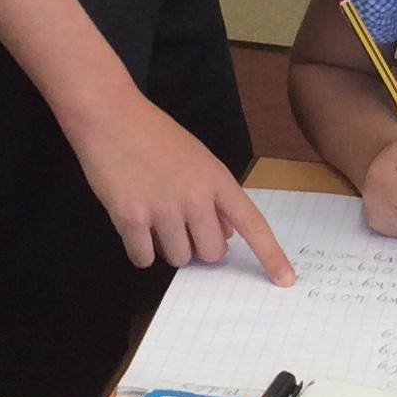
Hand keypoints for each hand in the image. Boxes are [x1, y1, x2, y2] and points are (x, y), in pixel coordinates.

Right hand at [67, 92, 296, 284]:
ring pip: (178, 259)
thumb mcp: (197, 158)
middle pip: (211, 254)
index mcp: (217, 179)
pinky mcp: (131, 219)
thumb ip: (214, 195)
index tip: (286, 280)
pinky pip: (144, 259)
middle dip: (197, 247)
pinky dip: (140, 251)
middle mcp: (195, 197)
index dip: (271, 255)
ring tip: (152, 215)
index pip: (253, 223)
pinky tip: (133, 223)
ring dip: (166, 247)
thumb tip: (227, 235)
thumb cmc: (154, 134)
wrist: (110, 116)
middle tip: (180, 225)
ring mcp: (163, 209)